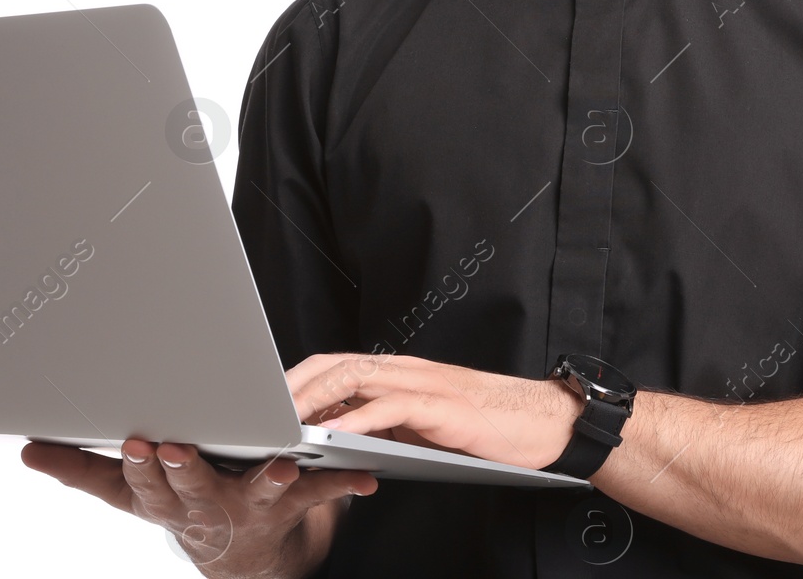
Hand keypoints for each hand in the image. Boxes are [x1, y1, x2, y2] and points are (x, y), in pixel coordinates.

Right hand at [21, 437, 376, 576]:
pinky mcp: (291, 506)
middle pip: (191, 488)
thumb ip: (80, 470)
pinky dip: (344, 485)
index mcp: (164, 498)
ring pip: (256, 493)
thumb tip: (26, 449)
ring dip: (267, 479)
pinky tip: (364, 478)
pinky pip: (319, 494)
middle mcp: (205, 507)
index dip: (139, 465)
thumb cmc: (182, 504)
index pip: (142, 483)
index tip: (135, 443)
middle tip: (177, 447)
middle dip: (183, 468)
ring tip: (279, 464)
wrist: (241, 558)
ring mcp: (249, 509)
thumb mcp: (128, 495)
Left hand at [287, 353, 582, 469]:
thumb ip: (385, 425)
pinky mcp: (440, 406)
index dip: (299, 379)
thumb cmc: (484, 427)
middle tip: (262, 410)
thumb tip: (341, 438)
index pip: (335, 364)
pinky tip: (338, 435)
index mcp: (397, 372)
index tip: (267, 402)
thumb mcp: (422, 427)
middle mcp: (404, 369)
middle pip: (335, 365)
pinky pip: (391, 408)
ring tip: (287, 421)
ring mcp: (422, 383)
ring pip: (356, 379)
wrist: (541, 422)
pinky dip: (360, 419)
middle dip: (294, 386)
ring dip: (316, 400)